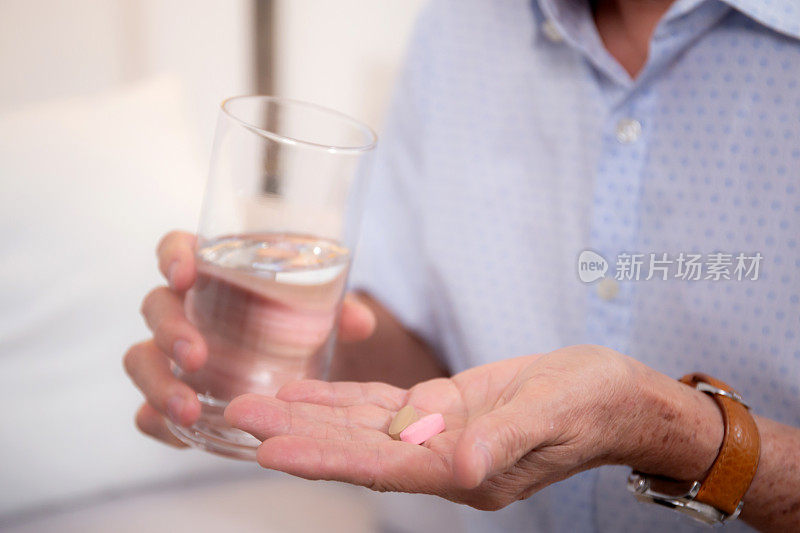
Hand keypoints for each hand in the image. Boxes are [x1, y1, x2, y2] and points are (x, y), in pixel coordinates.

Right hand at [123, 231, 376, 446]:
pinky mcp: (173, 394)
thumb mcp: (321, 313)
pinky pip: (147, 408)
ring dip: (157, 382)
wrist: (295, 365)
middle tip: (197, 356)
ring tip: (189, 408)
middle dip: (169, 330)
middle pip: (156, 307)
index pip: (176, 249)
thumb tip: (361, 322)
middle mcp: (185, 309)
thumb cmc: (298, 321)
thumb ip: (339, 312)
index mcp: (212, 273)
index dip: (172, 257)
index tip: (186, 274)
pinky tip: (178, 431)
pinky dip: (155, 419)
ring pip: (141, 359)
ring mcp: (171, 355)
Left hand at [225, 345, 708, 508]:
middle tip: (238, 416)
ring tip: (257, 403)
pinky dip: (343, 399)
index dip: (325, 456)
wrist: (614, 398)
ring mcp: (441, 435)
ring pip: (362, 425)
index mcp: (467, 469)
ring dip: (309, 415)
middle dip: (298, 433)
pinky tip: (310, 393)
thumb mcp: (555, 411)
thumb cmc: (592, 403)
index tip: (270, 448)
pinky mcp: (444, 410)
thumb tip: (460, 464)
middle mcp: (443, 459)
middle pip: (357, 448)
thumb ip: (506, 438)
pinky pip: (382, 405)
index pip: (382, 467)